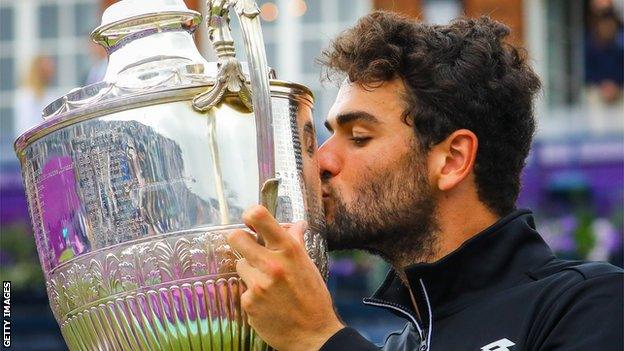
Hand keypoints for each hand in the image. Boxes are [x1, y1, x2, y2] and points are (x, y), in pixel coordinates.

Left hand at [227, 205, 343, 350]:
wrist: (313, 335)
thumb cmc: (314, 298)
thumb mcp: (308, 265)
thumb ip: (296, 242)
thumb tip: (297, 224)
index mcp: (288, 250)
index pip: (259, 216)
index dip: (250, 215)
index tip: (251, 221)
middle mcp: (271, 263)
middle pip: (235, 237)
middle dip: (240, 240)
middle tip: (249, 248)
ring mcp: (258, 284)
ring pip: (239, 264)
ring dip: (250, 270)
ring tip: (267, 283)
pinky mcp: (248, 302)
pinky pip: (243, 289)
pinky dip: (253, 293)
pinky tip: (267, 301)